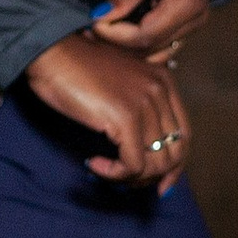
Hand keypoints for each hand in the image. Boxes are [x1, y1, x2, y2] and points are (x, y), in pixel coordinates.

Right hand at [23, 30, 191, 184]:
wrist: (53, 52)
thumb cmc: (76, 70)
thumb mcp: (120, 87)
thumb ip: (139, 111)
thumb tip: (144, 153)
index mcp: (164, 83)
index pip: (185, 136)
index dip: (175, 167)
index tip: (160, 185)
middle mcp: (160, 91)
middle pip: (174, 153)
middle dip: (153, 177)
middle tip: (128, 183)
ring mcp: (145, 104)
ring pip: (155, 163)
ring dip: (132, 177)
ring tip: (108, 171)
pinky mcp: (125, 118)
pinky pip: (133, 164)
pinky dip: (115, 173)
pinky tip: (95, 164)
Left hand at [91, 0, 213, 62]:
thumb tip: (100, 17)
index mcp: (188, 5)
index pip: (145, 36)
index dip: (114, 35)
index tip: (91, 22)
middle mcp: (196, 20)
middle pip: (150, 47)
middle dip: (117, 42)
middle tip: (89, 29)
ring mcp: (193, 23)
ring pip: (154, 48)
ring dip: (126, 44)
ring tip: (101, 30)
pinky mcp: (187, 22)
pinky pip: (160, 41)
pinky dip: (138, 40)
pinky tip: (119, 29)